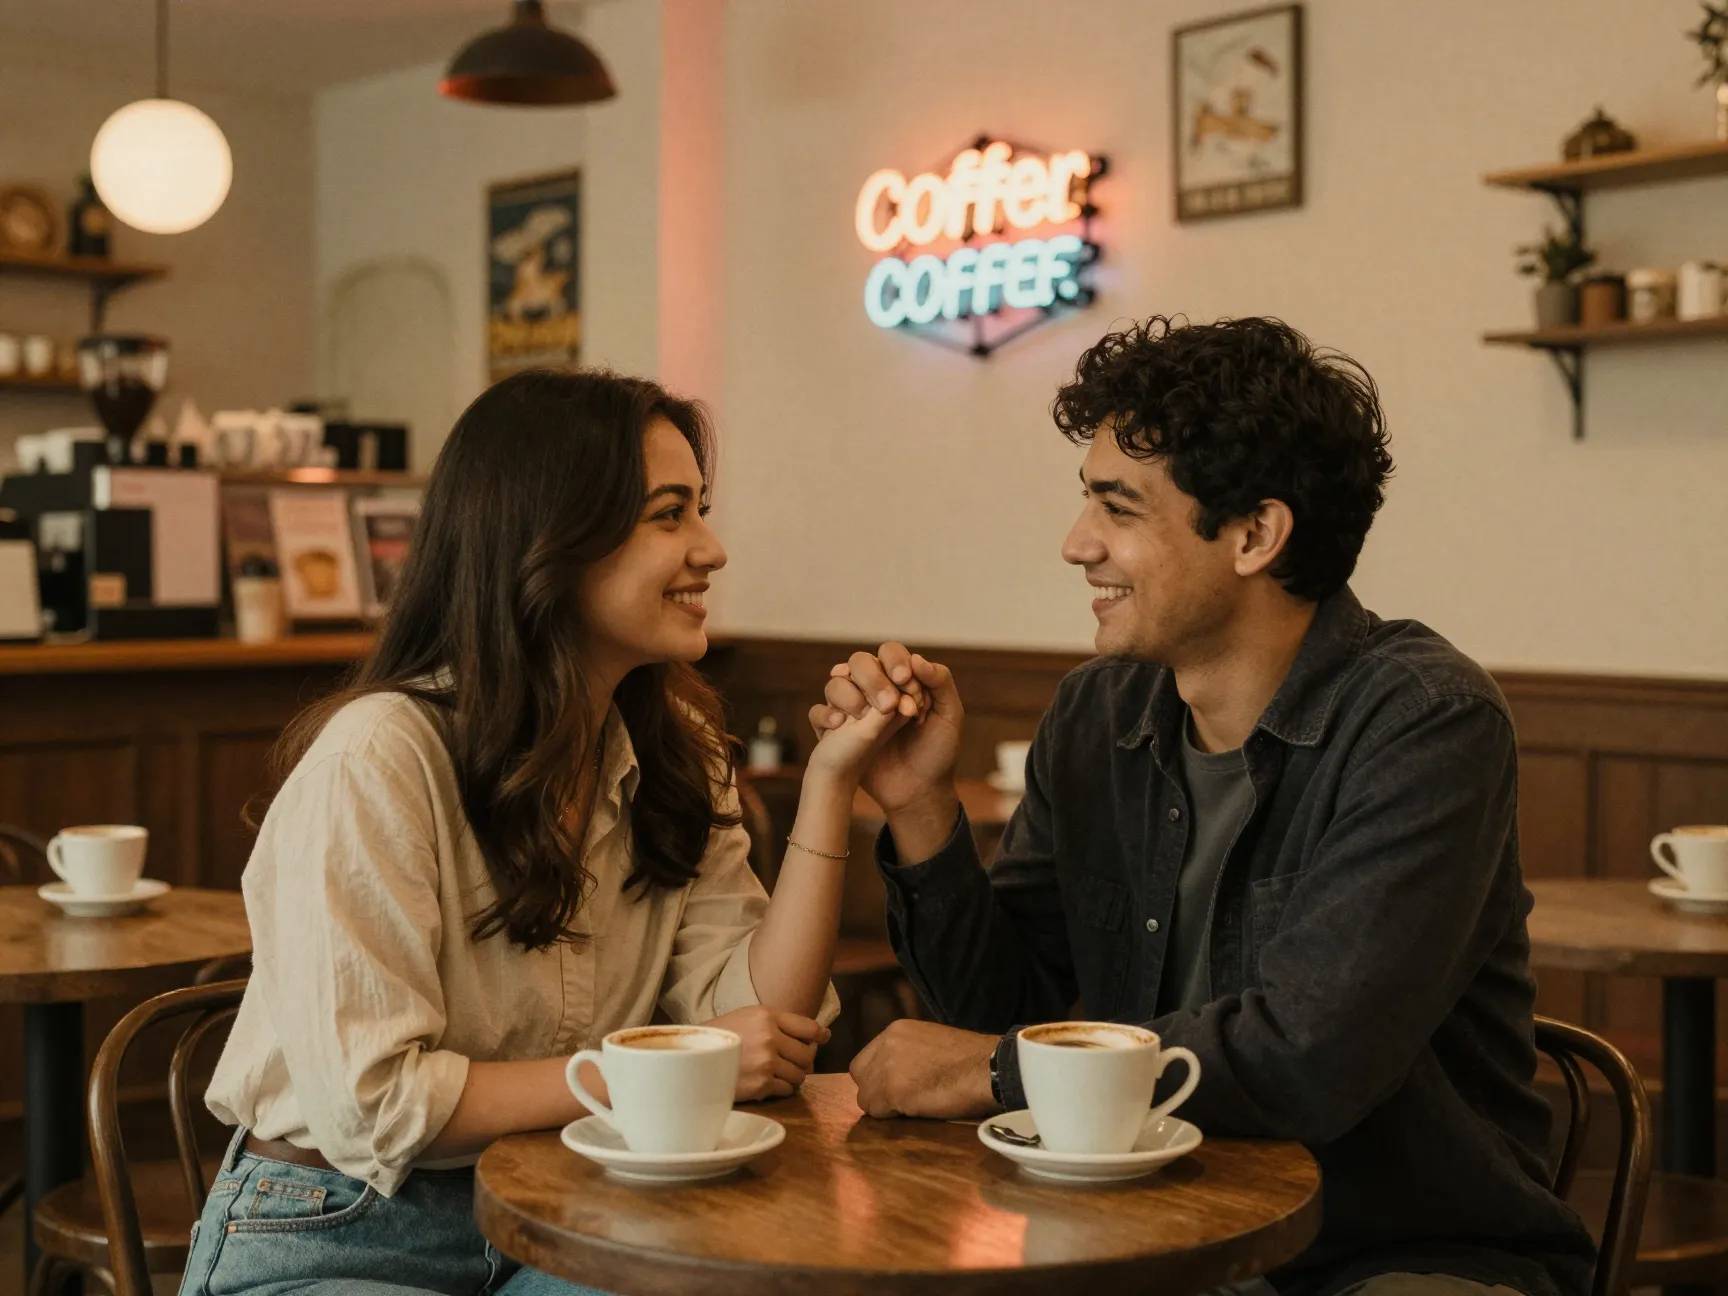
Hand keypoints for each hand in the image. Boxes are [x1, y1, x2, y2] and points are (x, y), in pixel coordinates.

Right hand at [707, 1004, 829, 1100]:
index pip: (809, 1027)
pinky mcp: (761, 1085)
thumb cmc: (723, 1036)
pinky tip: (767, 1083)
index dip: (820, 1035)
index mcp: (767, 1016)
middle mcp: (769, 1037)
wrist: (692, 1058)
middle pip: (808, 1054)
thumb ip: (779, 1022)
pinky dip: (781, 1088)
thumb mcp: (749, 1017)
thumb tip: (817, 1036)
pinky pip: (787, 1089)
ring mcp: (766, 1062)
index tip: (823, 1039)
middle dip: (803, 1060)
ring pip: (800, 1074)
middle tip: (792, 1061)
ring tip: (777, 1073)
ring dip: (793, 1076)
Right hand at [808, 644, 963, 814]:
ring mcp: (854, 710)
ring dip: (849, 694)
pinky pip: (819, 714)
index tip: (906, 681)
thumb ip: (941, 683)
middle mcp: (874, 690)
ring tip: (866, 716)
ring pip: (836, 683)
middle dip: (872, 677)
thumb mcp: (950, 716)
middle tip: (889, 703)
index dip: (894, 662)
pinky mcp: (838, 732)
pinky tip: (840, 724)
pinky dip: (825, 715)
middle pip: (859, 663)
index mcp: (901, 681)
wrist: (919, 792)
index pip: (889, 653)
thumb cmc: (938, 753)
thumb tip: (915, 658)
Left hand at [849, 1019, 998, 1118]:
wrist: (987, 1068)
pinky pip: (876, 1112)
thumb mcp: (930, 1043)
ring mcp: (886, 1066)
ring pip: (865, 1097)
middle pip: (859, 1076)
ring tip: (912, 1106)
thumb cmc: (970, 1059)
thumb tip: (896, 1073)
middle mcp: (885, 1044)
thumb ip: (907, 1053)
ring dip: (884, 1106)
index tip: (895, 1087)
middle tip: (900, 1100)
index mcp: (895, 1030)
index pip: (866, 1059)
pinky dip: (891, 1117)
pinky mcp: (892, 1089)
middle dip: (875, 1091)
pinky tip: (915, 1111)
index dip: (878, 1077)